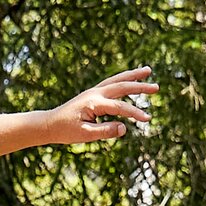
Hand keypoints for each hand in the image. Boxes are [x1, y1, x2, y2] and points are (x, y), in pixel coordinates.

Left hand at [42, 68, 158, 143]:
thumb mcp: (85, 135)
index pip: (119, 107)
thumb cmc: (65, 131)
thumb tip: (124, 128)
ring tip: (148, 70)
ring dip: (133, 75)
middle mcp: (94, 93)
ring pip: (117, 80)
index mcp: (93, 103)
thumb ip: (105, 131)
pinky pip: (111, 83)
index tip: (147, 119)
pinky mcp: (93, 94)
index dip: (134, 113)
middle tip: (156, 87)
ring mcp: (93, 91)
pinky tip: (131, 79)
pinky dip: (123, 79)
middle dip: (140, 86)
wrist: (49, 124)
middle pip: (121, 86)